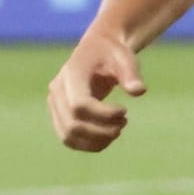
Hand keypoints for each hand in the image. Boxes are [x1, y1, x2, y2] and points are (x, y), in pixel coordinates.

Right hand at [47, 31, 146, 151]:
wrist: (97, 50)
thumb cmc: (113, 54)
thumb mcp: (125, 58)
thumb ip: (131, 74)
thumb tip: (139, 91)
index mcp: (71, 74)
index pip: (79, 104)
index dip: (103, 114)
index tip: (125, 111)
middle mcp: (57, 90)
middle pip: (72, 124)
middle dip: (101, 130)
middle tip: (124, 122)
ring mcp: (55, 104)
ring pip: (67, 136)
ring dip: (95, 140)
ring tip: (118, 130)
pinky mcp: (59, 115)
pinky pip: (68, 138)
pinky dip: (88, 144)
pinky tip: (108, 138)